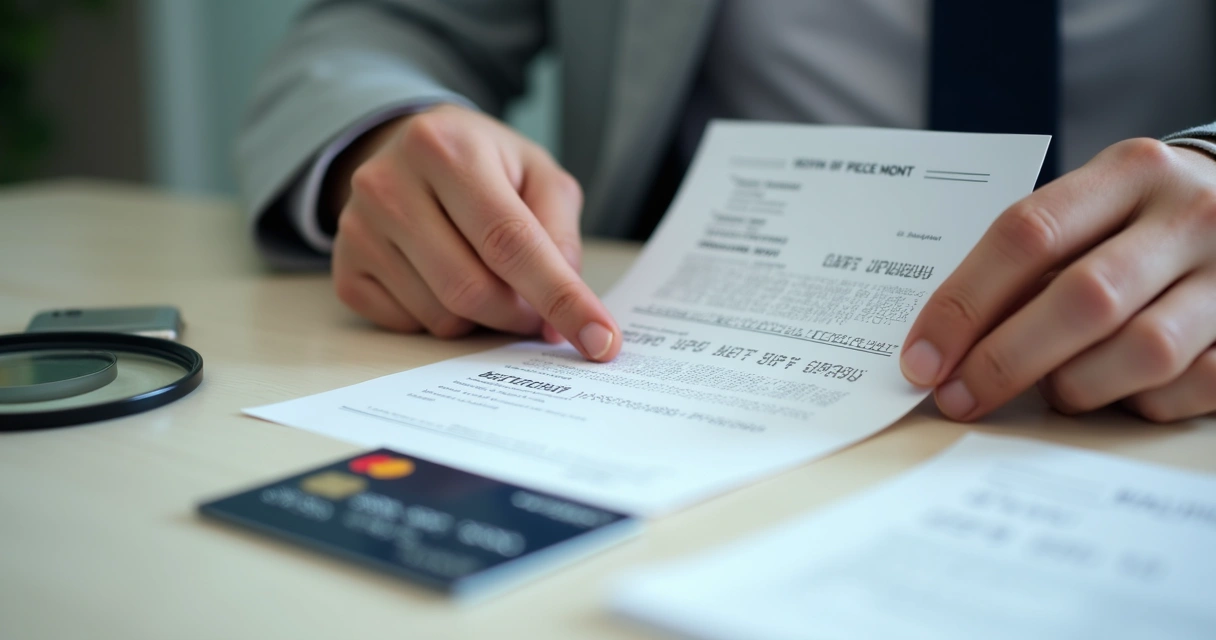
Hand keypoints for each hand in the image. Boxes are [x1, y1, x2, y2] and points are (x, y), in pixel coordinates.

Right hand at [326, 104, 620, 361]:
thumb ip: (560, 238)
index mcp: (446, 148)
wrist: (411, 150)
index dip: (561, 298)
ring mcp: (356, 229)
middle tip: (535, 307)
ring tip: (486, 277)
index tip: (600, 341)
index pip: (512, 242)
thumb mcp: (538, 176)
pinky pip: (409, 327)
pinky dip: (441, 318)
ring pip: (441, 317)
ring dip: (481, 319)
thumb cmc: (485, 165)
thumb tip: (557, 319)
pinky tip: (442, 278)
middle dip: (519, 314)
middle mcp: (388, 184)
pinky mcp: (345, 269)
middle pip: (473, 289)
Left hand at [902, 138, 1215, 421]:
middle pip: (1083, 299)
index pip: (1028, 234)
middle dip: (1005, 359)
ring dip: (1077, 385)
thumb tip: (943, 342)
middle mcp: (1189, 214)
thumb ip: (1033, 257)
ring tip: (1052, 391)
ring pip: (1142, 351)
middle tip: (958, 397)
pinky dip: (1141, 402)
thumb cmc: (1143, 220)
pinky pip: (1192, 385)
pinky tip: (1120, 393)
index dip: (965, 304)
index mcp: (1130, 171)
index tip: (922, 358)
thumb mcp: (1095, 207)